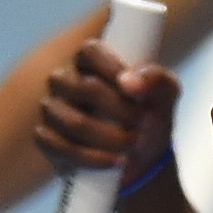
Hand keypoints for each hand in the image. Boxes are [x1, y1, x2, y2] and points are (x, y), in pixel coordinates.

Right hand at [36, 40, 178, 181]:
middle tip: (142, 122)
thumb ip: (157, 80)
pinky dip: (91, 159)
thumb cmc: (150, 117)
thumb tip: (130, 83)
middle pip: (80, 87)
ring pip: (72, 121)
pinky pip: (58, 147)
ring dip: (108, 138)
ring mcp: (53, 110)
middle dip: (117, 109)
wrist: (143, 160)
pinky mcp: (47, 138)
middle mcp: (66, 82)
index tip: (134, 90)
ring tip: (131, 144)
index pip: (89, 51)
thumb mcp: (166, 95)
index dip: (110, 68)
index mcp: (92, 63)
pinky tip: (113, 161)